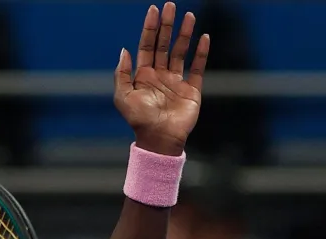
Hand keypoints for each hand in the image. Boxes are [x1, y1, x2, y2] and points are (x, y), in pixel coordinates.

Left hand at [114, 2, 209, 155]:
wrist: (159, 139)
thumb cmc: (139, 120)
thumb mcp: (123, 97)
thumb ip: (122, 73)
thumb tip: (124, 50)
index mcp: (143, 76)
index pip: (147, 46)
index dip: (150, 28)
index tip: (153, 11)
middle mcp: (160, 75)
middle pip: (164, 45)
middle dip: (167, 26)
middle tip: (170, 7)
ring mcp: (176, 81)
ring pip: (181, 52)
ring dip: (184, 34)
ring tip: (189, 16)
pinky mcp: (191, 90)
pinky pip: (198, 68)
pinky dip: (201, 53)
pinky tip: (203, 38)